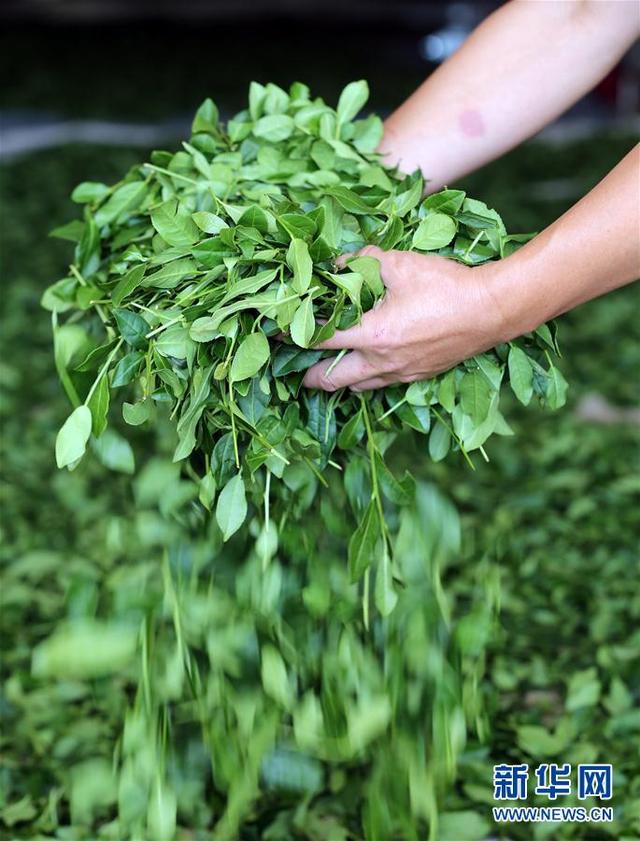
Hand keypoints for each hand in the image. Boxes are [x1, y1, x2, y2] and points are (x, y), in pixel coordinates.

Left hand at [303, 246, 507, 391]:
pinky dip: (366, 378)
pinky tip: (367, 365)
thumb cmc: (447, 285)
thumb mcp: (400, 263)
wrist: (492, 310)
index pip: (319, 340)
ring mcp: (401, 373)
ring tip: (327, 368)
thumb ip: (363, 262)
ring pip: (358, 386)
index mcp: (372, 335)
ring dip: (338, 379)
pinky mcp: (418, 375)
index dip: (293, 336)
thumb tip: (340, 263)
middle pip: (332, 380)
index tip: (276, 332)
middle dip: (310, 377)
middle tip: (296, 368)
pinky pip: (383, 384)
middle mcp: (382, 362)